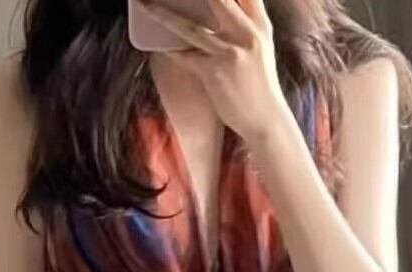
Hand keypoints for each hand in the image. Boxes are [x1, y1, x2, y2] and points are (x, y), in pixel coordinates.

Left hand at [140, 0, 294, 143]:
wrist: (265, 119)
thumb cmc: (259, 85)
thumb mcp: (260, 47)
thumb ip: (244, 24)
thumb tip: (221, 9)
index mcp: (259, 24)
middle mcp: (246, 33)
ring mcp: (230, 52)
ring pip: (191, 27)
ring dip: (163, 15)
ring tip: (146, 5)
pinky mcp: (214, 72)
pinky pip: (185, 56)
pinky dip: (171, 50)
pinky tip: (158, 44)